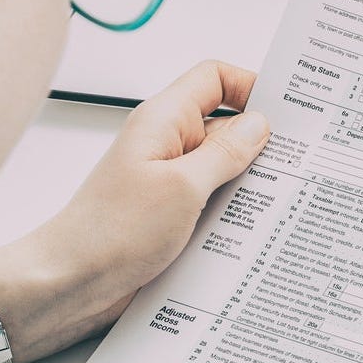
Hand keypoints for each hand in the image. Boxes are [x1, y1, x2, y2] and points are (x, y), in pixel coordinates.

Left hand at [0, 61, 270, 352]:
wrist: (68, 285)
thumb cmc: (108, 234)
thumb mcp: (182, 187)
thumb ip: (225, 152)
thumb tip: (259, 126)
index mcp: (163, 122)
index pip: (215, 78)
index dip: (251, 86)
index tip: (285, 111)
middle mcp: (166, 144)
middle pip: (226, 122)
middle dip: (260, 140)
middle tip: (295, 159)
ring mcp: (169, 180)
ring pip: (225, 166)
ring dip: (249, 181)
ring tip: (274, 198)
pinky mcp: (172, 213)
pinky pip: (214, 198)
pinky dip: (235, 209)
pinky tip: (250, 226)